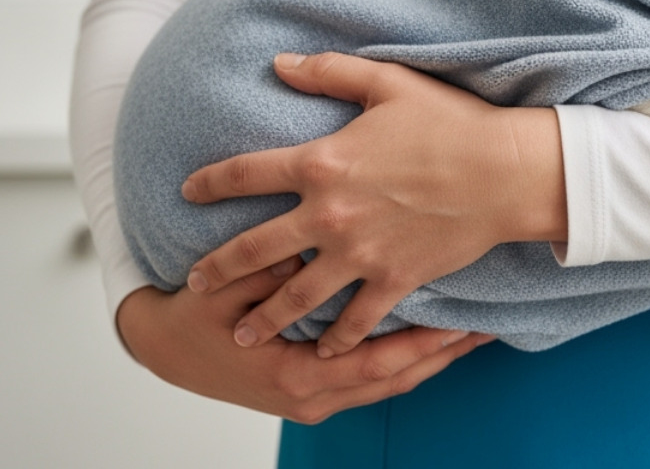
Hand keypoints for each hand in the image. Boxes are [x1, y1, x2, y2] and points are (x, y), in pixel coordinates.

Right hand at [116, 260, 493, 423]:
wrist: (163, 350)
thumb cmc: (192, 317)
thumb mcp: (219, 292)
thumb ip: (262, 274)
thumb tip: (300, 251)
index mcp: (294, 375)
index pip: (376, 363)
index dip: (422, 345)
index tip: (461, 321)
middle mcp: (311, 397)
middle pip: (395, 380)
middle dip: (441, 355)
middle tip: (486, 328)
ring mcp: (315, 399)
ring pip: (390, 384)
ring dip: (431, 360)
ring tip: (475, 333)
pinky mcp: (316, 390)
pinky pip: (374, 380)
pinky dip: (406, 363)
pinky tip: (435, 342)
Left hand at [180, 52, 566, 357]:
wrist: (504, 172)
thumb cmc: (451, 122)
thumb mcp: (387, 83)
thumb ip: (328, 72)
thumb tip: (279, 62)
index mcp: (321, 163)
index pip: (244, 174)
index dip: (209, 182)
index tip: (187, 192)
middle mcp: (329, 214)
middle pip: (254, 249)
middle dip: (217, 268)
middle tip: (194, 282)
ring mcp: (359, 254)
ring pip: (296, 297)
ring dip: (264, 318)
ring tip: (243, 333)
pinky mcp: (393, 280)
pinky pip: (356, 320)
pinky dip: (338, 339)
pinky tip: (324, 350)